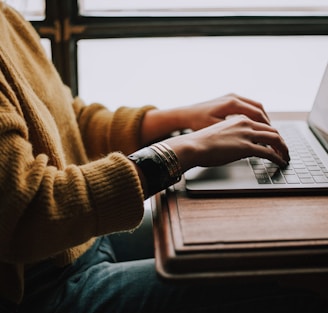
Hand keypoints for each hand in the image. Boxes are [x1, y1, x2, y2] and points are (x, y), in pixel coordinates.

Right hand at [164, 115, 289, 172]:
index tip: (274, 142)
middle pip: (272, 130)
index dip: (271, 133)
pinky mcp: (246, 147)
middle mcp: (245, 123)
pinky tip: (280, 162)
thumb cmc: (201, 141)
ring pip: (275, 139)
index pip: (262, 124)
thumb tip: (237, 146)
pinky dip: (278, 158)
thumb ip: (232, 136)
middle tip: (284, 150)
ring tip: (285, 157)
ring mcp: (247, 134)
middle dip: (281, 141)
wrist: (193, 145)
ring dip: (283, 149)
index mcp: (239, 119)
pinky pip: (269, 153)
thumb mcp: (219, 133)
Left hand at [184, 93, 269, 130]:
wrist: (185, 114)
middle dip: (267, 122)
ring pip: (254, 106)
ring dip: (261, 118)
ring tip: (265, 131)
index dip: (266, 126)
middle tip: (272, 134)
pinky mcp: (228, 99)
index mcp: (232, 103)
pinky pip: (247, 105)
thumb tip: (251, 139)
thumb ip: (234, 132)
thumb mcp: (216, 129)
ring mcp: (231, 96)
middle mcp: (233, 97)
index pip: (257, 114)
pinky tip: (253, 125)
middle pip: (258, 108)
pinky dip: (253, 115)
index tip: (271, 136)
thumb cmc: (197, 122)